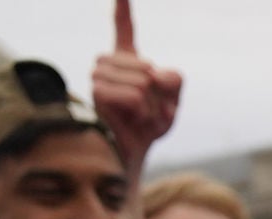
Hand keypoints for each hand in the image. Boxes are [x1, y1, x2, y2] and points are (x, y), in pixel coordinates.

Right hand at [90, 0, 181, 169]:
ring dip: (151, 106)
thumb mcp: (172, 101)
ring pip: (143, 83)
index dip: (123, 9)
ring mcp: (99, 75)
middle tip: (148, 109)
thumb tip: (154, 74)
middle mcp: (108, 62)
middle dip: (159, 95)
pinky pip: (135, 96)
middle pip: (149, 68)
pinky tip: (133, 120)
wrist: (134, 151)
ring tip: (139, 116)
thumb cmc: (150, 124)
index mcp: (126, 59)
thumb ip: (174, 81)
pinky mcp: (98, 92)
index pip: (124, 29)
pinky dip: (143, 112)